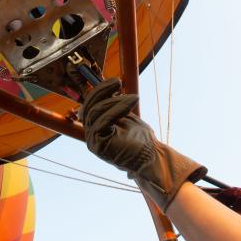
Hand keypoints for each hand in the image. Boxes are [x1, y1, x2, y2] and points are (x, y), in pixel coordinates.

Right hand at [82, 78, 206, 210]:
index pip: (90, 104)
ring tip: (133, 98)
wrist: (151, 159)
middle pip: (89, 107)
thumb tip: (110, 88)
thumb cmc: (141, 140)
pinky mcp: (98, 146)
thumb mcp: (127, 117)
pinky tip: (129, 104)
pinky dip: (116, 110)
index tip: (115, 82)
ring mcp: (93, 141)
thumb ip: (115, 106)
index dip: (100, 90)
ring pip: (96, 112)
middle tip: (118, 83)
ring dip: (115, 101)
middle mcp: (91, 134)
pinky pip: (102, 122)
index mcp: (96, 127)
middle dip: (103, 91)